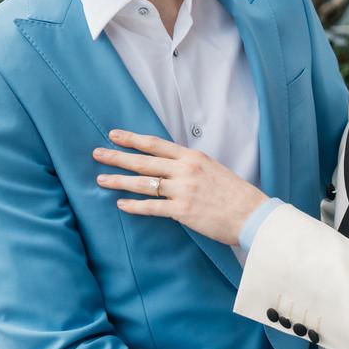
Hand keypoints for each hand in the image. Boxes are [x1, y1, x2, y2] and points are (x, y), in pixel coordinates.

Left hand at [93, 130, 266, 244]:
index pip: (155, 144)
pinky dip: (134, 205)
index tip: (114, 135)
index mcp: (192, 157)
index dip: (132, 139)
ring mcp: (183, 190)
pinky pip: (152, 207)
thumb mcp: (212, 168)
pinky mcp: (182, 211)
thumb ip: (189, 165)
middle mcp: (185, 170)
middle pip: (143, 162)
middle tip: (97, 154)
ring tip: (101, 180)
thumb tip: (167, 164)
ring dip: (119, 181)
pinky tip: (121, 204)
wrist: (251, 213)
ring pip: (143, 184)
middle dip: (117, 157)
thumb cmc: (233, 192)